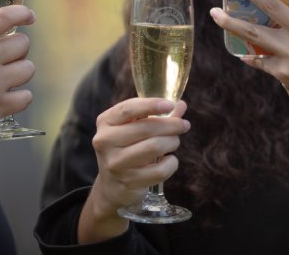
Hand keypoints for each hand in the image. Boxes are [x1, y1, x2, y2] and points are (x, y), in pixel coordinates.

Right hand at [0, 4, 36, 141]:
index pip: (2, 18)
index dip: (21, 12)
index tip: (29, 16)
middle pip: (22, 43)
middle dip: (18, 50)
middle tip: (6, 59)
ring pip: (28, 69)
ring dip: (20, 73)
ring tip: (6, 79)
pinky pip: (26, 97)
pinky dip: (20, 98)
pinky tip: (8, 98)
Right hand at [78, 98, 188, 242]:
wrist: (112, 185)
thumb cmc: (127, 148)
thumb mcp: (135, 127)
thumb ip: (158, 115)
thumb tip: (182, 105)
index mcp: (105, 122)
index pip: (128, 109)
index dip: (151, 104)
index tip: (170, 104)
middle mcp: (105, 141)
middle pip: (146, 128)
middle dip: (171, 125)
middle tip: (183, 125)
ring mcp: (115, 163)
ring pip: (154, 147)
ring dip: (172, 142)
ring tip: (174, 142)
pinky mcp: (128, 182)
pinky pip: (160, 170)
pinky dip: (172, 163)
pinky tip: (169, 161)